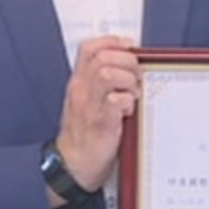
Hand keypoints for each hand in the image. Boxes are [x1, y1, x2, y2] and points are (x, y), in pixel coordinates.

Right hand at [53, 36, 140, 198]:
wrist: (72, 165)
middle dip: (127, 61)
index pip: (89, 48)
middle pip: (103, 57)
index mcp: (78, 83)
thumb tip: (127, 67)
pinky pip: (117, 101)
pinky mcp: (101, 123)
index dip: (111, 42)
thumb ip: (100, 84)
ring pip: (108, 74)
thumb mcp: (85, 102)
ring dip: (128, 80)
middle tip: (136, 76)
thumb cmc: (82, 134)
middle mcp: (81, 91)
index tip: (128, 47)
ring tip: (132, 93)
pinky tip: (128, 111)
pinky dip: (128, 102)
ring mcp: (90, 106)